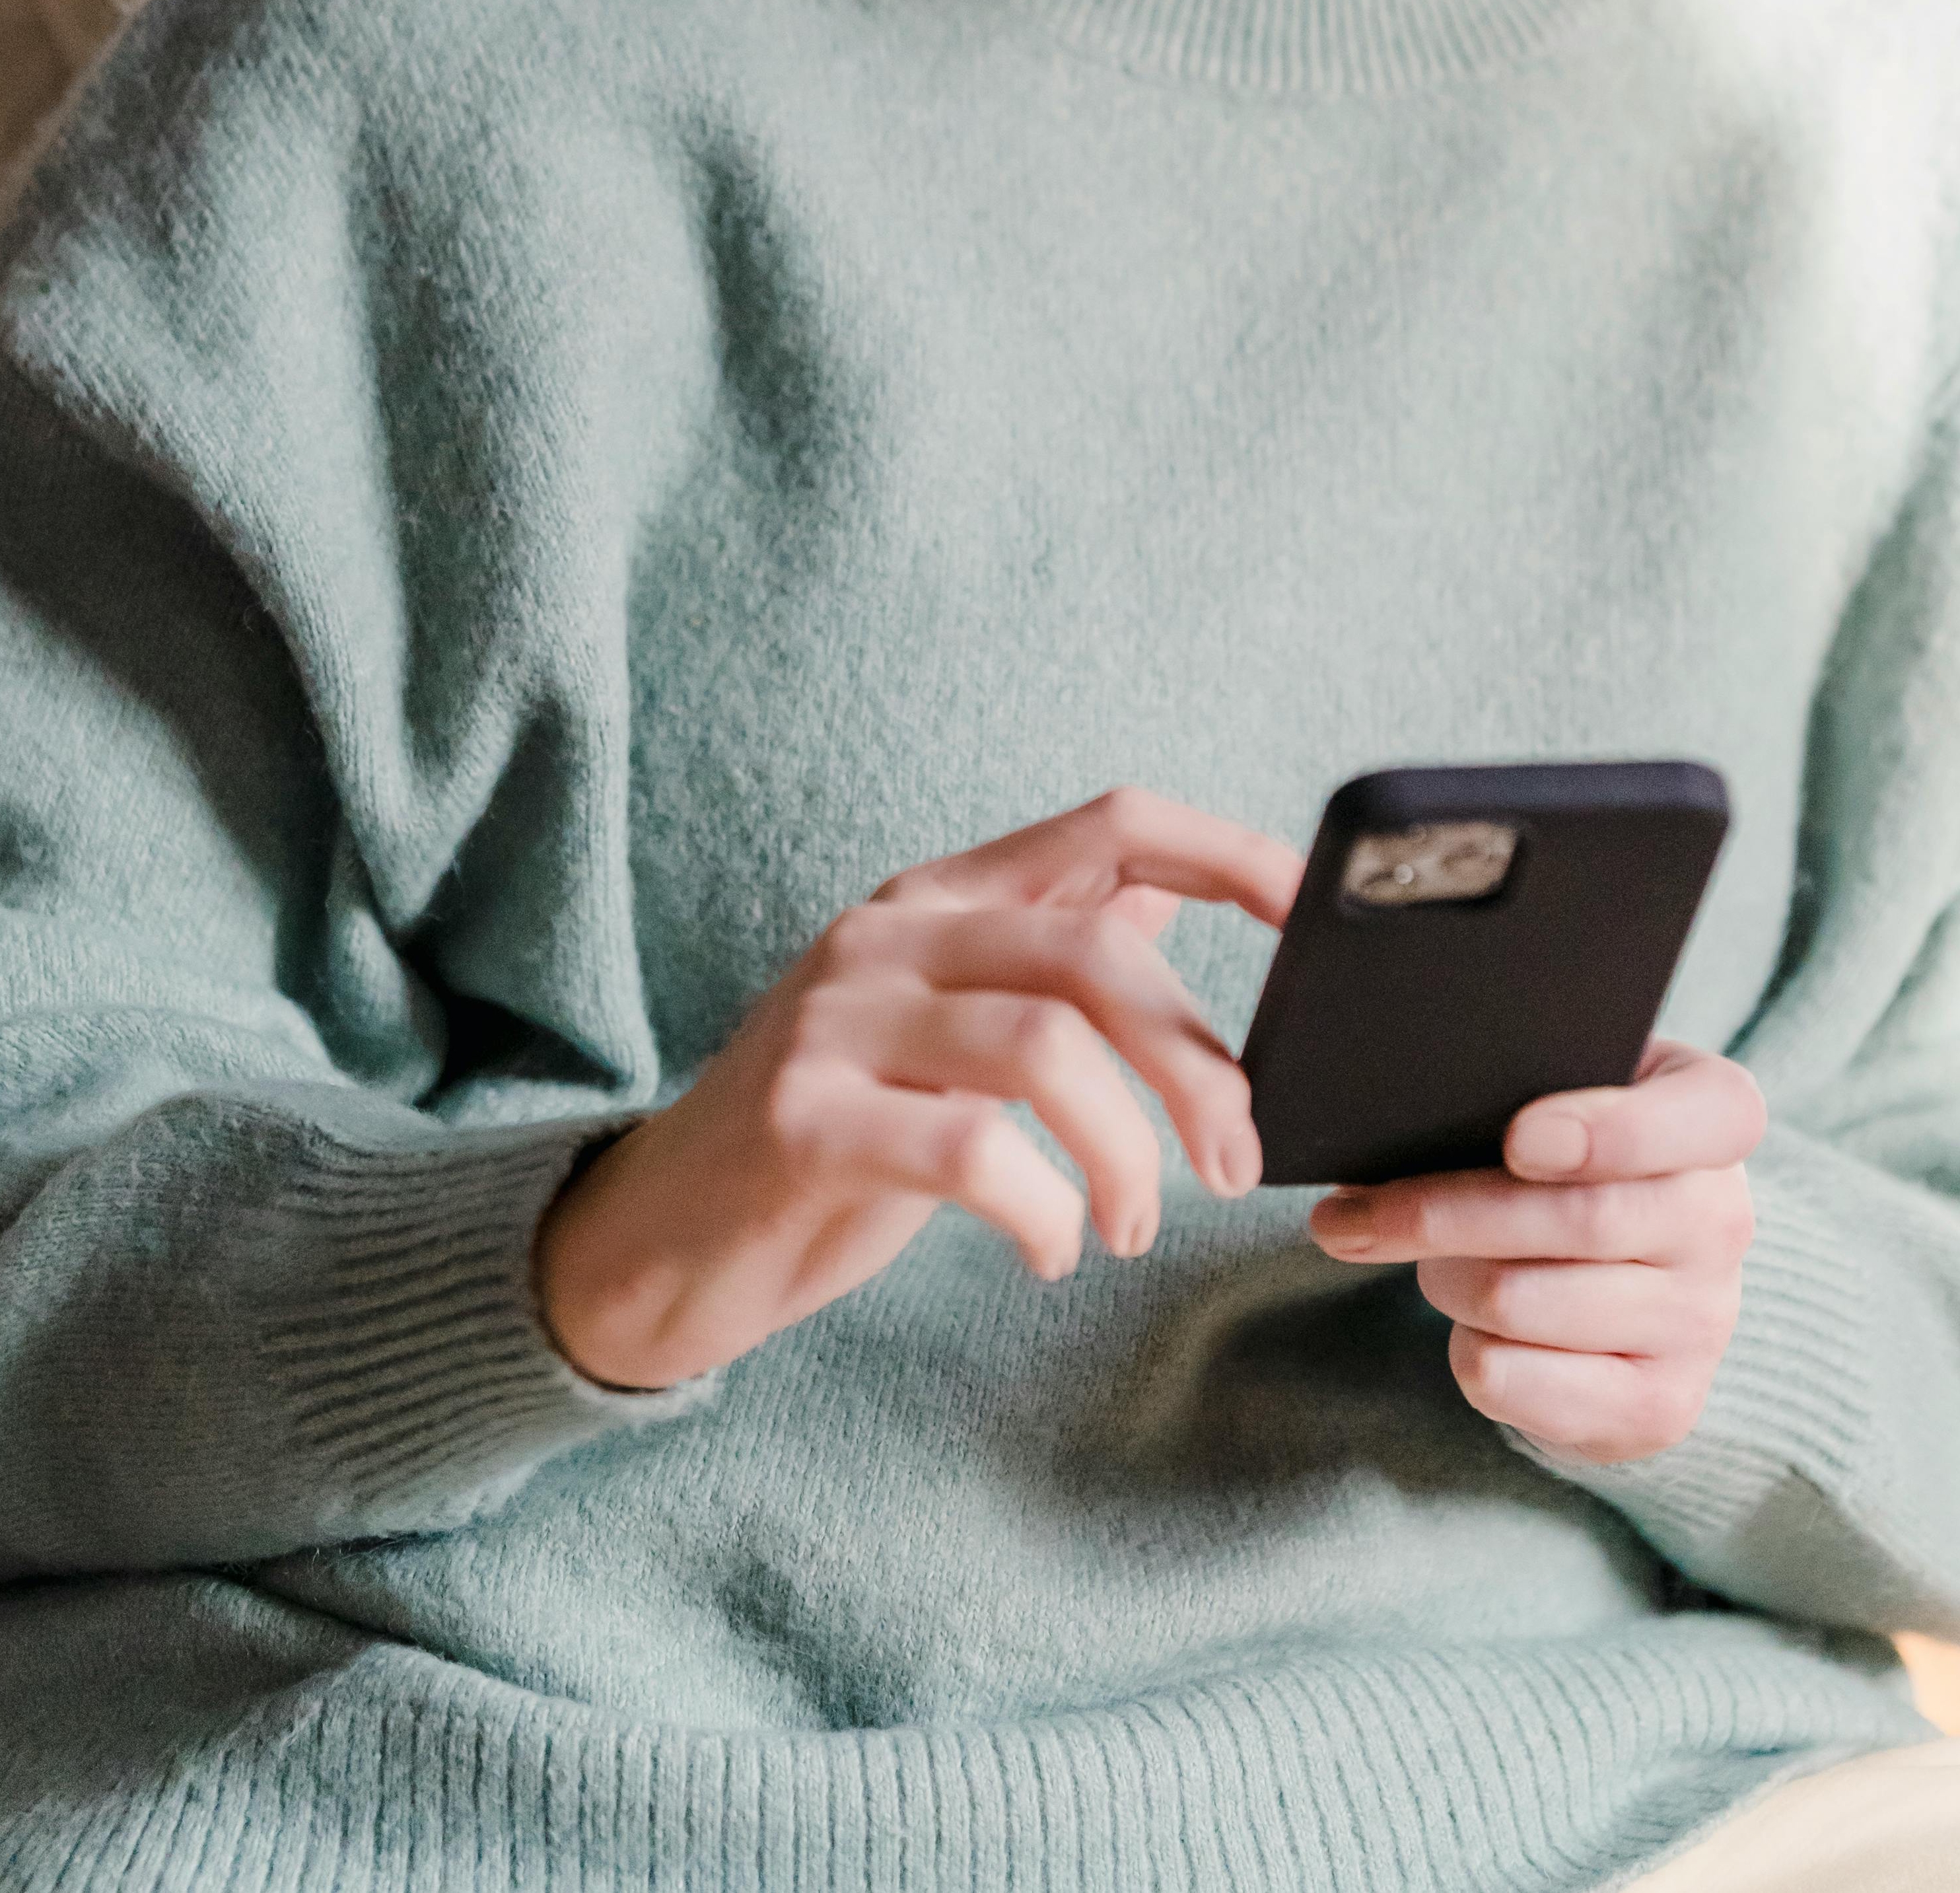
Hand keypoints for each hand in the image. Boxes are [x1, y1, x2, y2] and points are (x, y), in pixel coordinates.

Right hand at [535, 789, 1303, 1390]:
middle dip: (1200, 1063)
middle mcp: (888, 934)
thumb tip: (1163, 908)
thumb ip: (1037, 963)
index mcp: (940, 901)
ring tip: (1134, 1226)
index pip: (1109, 823)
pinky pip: (971, 1150)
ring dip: (1127, 1152)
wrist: (663, 1235)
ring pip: (1044, 1045)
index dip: (1228, 855)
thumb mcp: (946, 1032)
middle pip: (1097, 949)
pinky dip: (1042, 1212)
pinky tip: (1047, 1250)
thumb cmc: (833, 1139)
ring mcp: (836, 1018)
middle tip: (1239, 1163)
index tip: (1313, 917)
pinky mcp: (801, 1116)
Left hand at [1308, 1040, 1767, 1465]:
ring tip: (1424, 1263)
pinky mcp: (1657, 1406)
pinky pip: (1511, 1378)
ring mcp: (1700, 1321)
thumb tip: (1375, 1125)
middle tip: (1344, 1218)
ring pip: (1520, 1300)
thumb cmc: (1555, 1167)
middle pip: (1576, 1219)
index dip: (1616, 1130)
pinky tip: (1470, 1329)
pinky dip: (1464, 1349)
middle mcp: (1724, 1221)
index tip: (1519, 1140)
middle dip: (1437, 1215)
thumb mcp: (1547, 1103)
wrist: (1611, 1292)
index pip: (1711, 1114)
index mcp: (1713, 1120)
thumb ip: (1501, 1090)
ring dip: (1440, 1280)